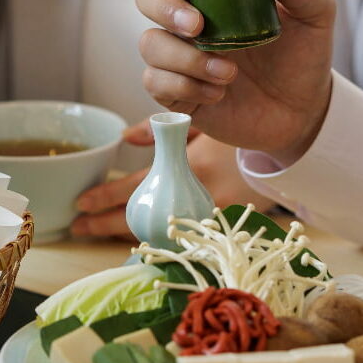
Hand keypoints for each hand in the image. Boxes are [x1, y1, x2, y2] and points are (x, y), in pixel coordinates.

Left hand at [71, 128, 279, 238]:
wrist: (285, 159)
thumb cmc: (240, 136)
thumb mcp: (204, 125)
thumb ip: (166, 133)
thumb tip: (126, 139)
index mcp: (187, 168)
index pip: (135, 187)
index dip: (105, 197)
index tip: (80, 204)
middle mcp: (194, 198)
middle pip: (138, 218)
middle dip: (103, 224)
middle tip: (77, 226)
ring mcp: (206, 218)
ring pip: (155, 231)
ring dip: (123, 233)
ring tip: (97, 231)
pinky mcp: (217, 229)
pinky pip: (175, 237)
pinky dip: (153, 236)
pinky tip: (133, 237)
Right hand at [136, 0, 336, 164]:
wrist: (302, 112)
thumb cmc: (303, 58)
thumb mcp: (316, 22)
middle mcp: (189, 21)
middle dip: (164, 8)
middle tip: (199, 27)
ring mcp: (178, 56)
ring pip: (149, 45)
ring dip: (185, 59)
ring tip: (229, 73)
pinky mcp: (176, 92)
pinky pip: (156, 83)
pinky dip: (185, 86)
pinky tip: (217, 93)